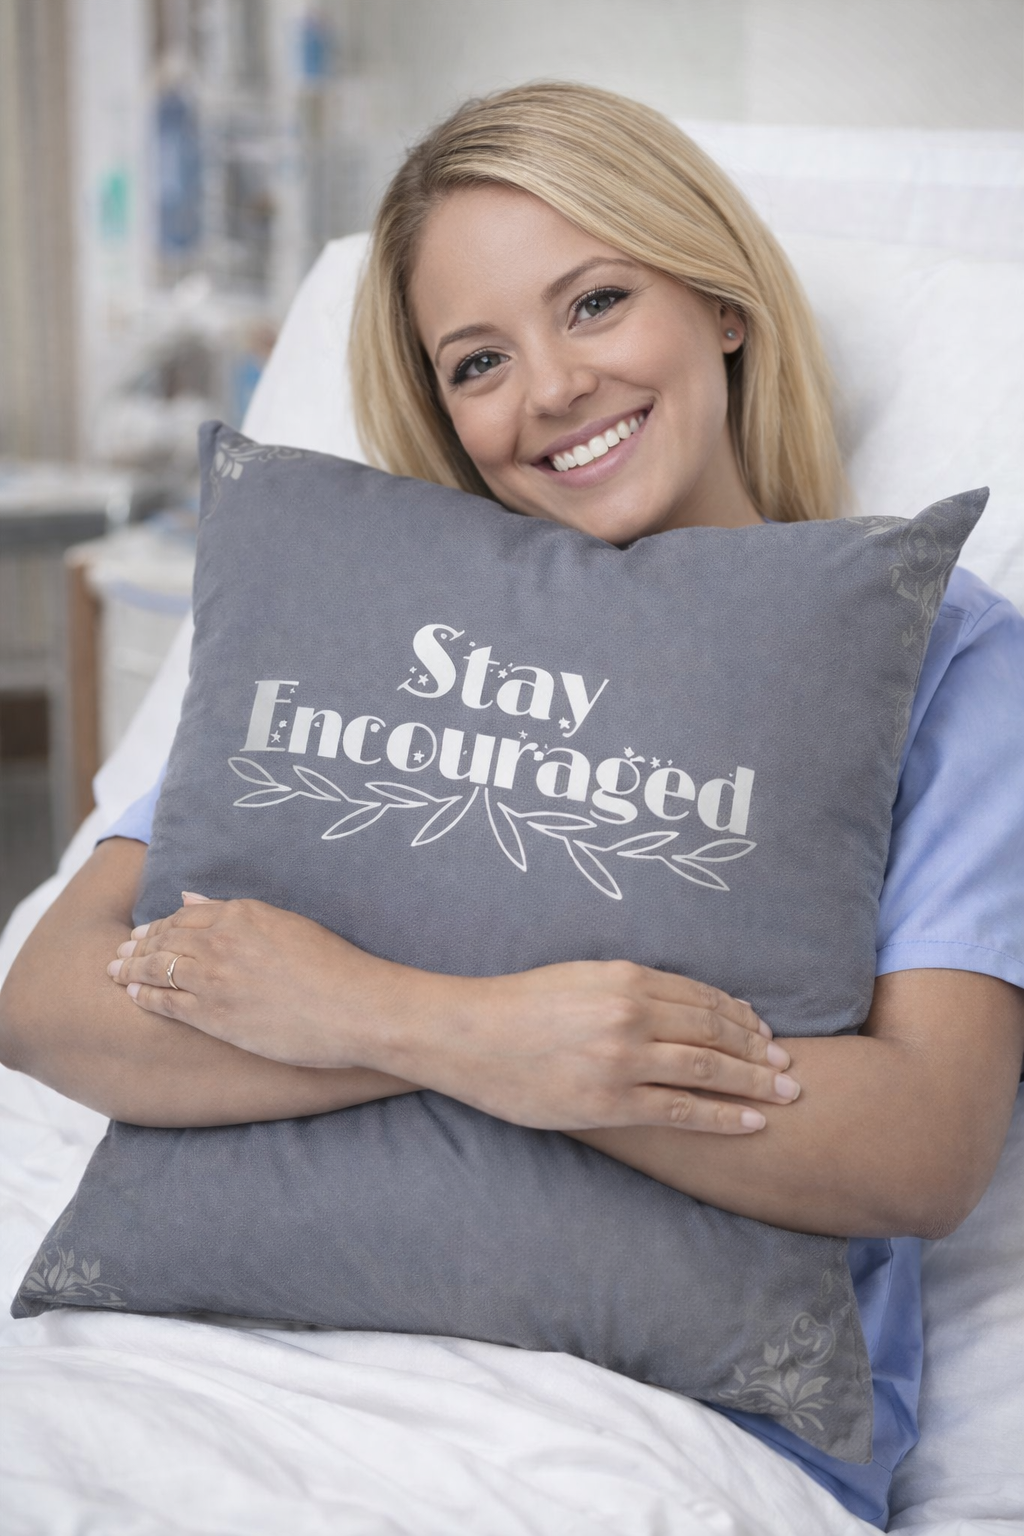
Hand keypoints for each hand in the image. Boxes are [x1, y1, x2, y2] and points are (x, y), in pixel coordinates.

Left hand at [107, 894, 377, 1068]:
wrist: (354, 1007)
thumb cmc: (334, 966)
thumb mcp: (287, 923)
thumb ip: (235, 912)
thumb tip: (191, 900)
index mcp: (242, 913)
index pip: (186, 915)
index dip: (162, 924)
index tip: (149, 931)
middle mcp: (220, 941)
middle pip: (164, 939)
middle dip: (139, 944)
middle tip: (121, 950)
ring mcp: (214, 978)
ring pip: (158, 968)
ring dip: (132, 967)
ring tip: (116, 970)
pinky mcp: (214, 1015)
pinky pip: (166, 1002)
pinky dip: (145, 995)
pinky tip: (134, 995)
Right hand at [398, 960, 799, 1133]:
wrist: (464, 1035)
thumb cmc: (517, 1004)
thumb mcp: (579, 977)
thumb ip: (627, 988)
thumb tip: (675, 1007)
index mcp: (625, 977)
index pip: (702, 997)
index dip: (740, 1015)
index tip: (762, 1029)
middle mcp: (631, 1014)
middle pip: (715, 1032)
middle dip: (759, 1050)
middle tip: (790, 1065)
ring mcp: (622, 1060)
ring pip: (708, 1069)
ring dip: (754, 1082)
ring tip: (785, 1092)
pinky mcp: (609, 1102)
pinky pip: (681, 1110)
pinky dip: (724, 1116)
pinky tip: (752, 1122)